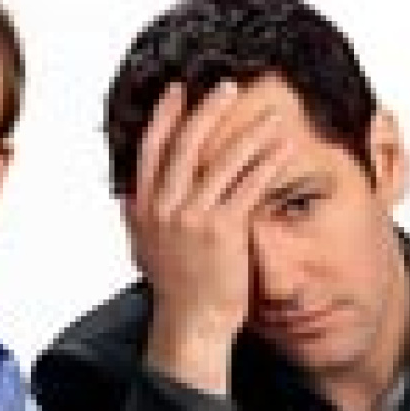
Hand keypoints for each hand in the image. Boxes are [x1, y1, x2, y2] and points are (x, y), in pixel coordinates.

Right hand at [129, 80, 292, 394]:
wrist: (192, 324)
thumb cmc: (176, 289)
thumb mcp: (144, 249)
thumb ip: (135, 218)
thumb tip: (126, 196)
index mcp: (143, 208)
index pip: (150, 149)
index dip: (165, 117)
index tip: (178, 90)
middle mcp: (164, 207)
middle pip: (185, 145)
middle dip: (208, 111)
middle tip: (229, 86)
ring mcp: (191, 217)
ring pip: (221, 161)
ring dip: (248, 132)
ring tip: (269, 114)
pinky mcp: (222, 229)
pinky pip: (247, 185)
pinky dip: (267, 163)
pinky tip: (283, 148)